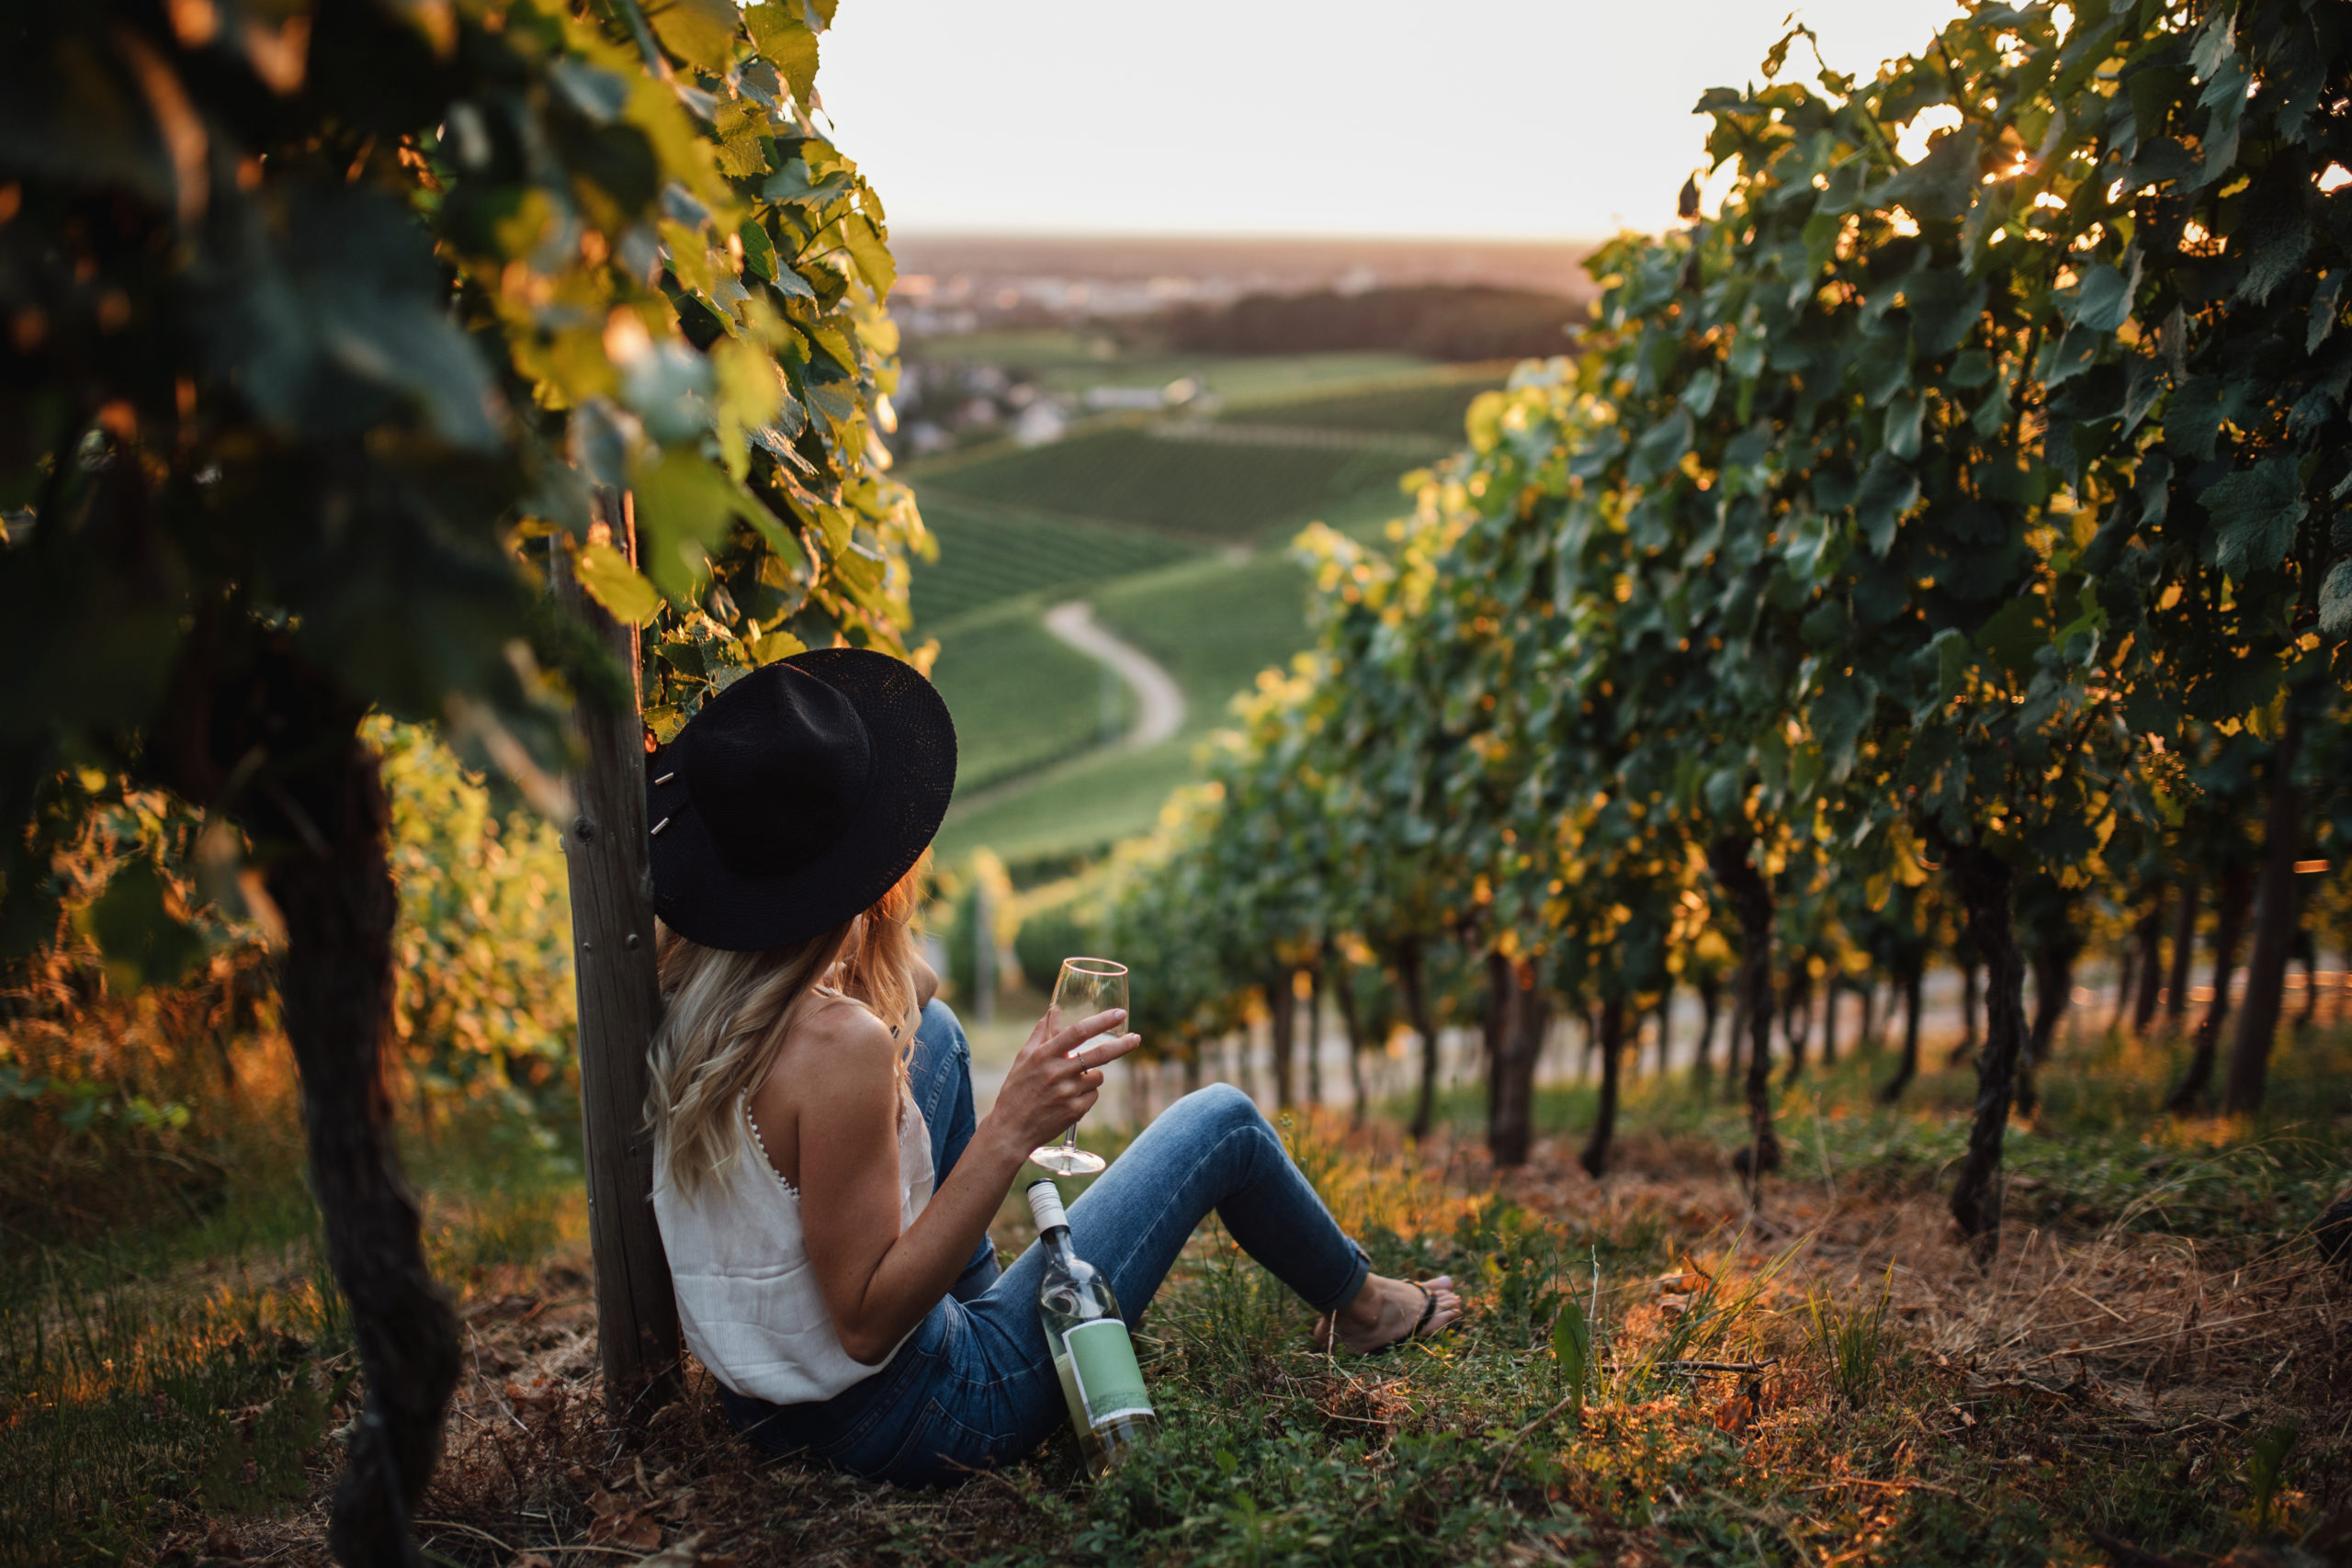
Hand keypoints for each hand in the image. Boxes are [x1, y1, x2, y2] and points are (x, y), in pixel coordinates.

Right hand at [982, 1006, 1139, 1153]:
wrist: (1010, 1129)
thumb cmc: (1016, 1090)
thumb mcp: (1024, 1058)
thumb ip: (1041, 1033)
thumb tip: (1054, 1009)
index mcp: (1044, 1055)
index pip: (1078, 1032)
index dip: (1101, 1021)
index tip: (1119, 1014)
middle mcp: (1057, 1072)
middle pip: (1099, 1054)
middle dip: (1122, 1045)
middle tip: (1136, 1038)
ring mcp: (1067, 1093)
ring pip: (1097, 1077)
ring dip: (1091, 1076)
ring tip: (1069, 1084)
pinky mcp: (1074, 1111)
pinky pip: (1093, 1095)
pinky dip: (1086, 1094)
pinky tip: (1069, 1099)